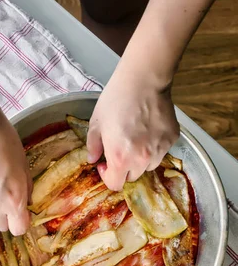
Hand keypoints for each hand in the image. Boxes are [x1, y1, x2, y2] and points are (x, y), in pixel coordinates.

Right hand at [0, 109, 31, 235]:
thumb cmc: (4, 142)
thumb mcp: (24, 165)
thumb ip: (26, 188)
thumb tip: (26, 201)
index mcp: (15, 199)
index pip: (19, 229)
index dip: (20, 222)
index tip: (19, 214)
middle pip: (2, 227)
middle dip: (5, 217)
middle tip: (3, 200)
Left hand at [87, 72, 179, 190]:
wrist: (143, 80)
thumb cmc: (116, 100)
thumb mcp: (96, 124)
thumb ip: (93, 146)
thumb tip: (93, 159)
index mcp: (120, 158)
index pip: (116, 184)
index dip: (108, 177)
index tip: (105, 164)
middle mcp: (141, 159)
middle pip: (132, 177)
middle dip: (123, 168)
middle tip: (119, 151)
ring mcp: (159, 150)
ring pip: (148, 166)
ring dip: (140, 160)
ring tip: (135, 140)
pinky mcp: (171, 139)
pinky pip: (161, 152)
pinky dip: (154, 147)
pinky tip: (147, 131)